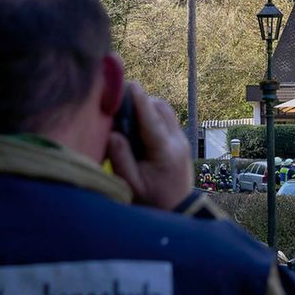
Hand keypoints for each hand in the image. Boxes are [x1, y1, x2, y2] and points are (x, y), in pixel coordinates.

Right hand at [106, 82, 193, 209]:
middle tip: (118, 102)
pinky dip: (151, 115)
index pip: (152, 121)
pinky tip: (135, 124)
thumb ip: (121, 159)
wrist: (178, 210)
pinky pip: (166, 118)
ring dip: (147, 106)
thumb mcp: (132, 185)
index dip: (140, 101)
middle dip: (141, 101)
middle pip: (161, 109)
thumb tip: (112, 134)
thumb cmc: (152, 201)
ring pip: (165, 111)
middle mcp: (178, 141)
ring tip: (125, 113)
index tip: (130, 85)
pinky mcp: (180, 140)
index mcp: (166, 152)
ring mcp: (182, 139)